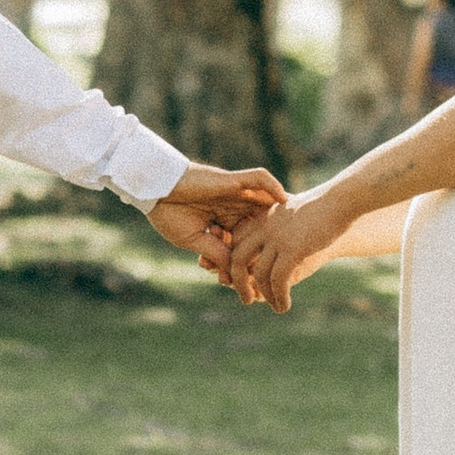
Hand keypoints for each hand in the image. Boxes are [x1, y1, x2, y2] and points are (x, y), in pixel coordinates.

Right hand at [145, 160, 288, 259]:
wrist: (154, 191)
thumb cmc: (169, 214)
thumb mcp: (196, 241)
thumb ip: (217, 254)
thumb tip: (236, 273)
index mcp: (224, 223)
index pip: (249, 241)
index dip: (256, 258)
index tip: (264, 276)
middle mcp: (233, 208)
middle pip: (263, 223)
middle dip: (275, 239)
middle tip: (292, 252)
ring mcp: (234, 193)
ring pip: (266, 201)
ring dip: (281, 213)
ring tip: (300, 224)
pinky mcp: (232, 180)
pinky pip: (259, 178)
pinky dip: (273, 186)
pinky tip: (286, 198)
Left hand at [226, 193, 340, 312]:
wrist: (341, 201)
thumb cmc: (322, 210)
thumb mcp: (293, 216)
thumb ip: (280, 230)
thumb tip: (275, 253)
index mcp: (263, 218)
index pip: (236, 242)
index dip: (236, 263)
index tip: (246, 279)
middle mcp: (265, 227)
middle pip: (238, 258)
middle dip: (240, 283)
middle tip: (248, 299)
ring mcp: (277, 238)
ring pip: (260, 274)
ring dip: (267, 295)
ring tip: (277, 306)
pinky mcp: (293, 249)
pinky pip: (278, 280)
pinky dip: (280, 296)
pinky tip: (285, 305)